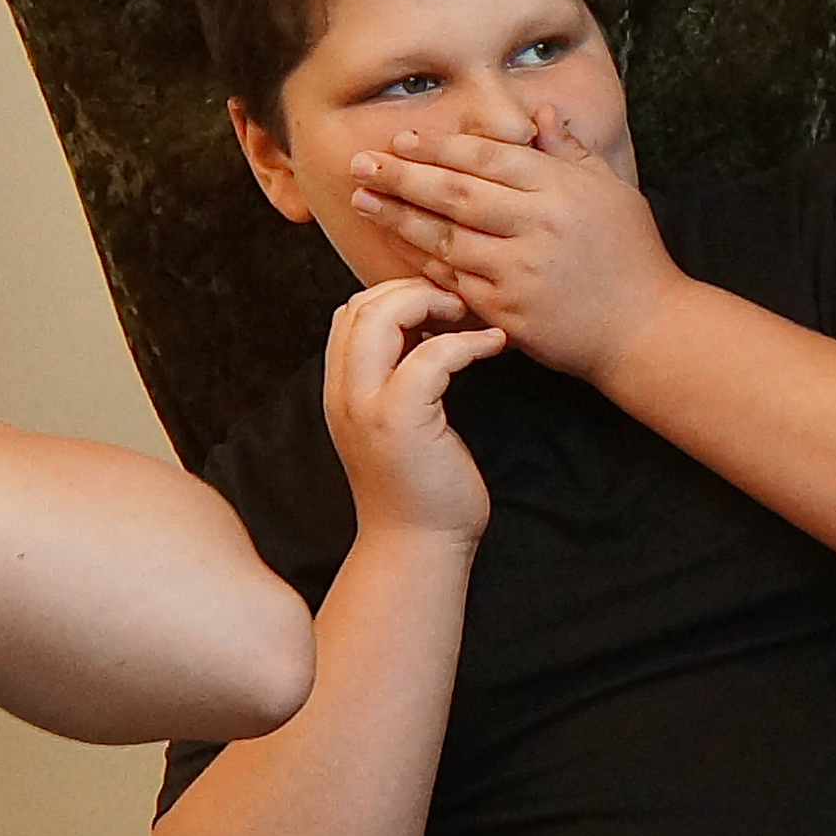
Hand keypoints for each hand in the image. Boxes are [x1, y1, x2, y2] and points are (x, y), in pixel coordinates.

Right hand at [319, 277, 503, 542]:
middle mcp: (345, 394)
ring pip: (381, 318)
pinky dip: (467, 342)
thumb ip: (396, 378)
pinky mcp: (401, 421)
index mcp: (342, 390)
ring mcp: (368, 407)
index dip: (393, 295)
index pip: (350, 312)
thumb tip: (424, 330)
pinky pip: (431, 357)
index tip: (437, 307)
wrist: (419, 545)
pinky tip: (493, 347)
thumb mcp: (398, 423)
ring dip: (431, 305)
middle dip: (411, 289)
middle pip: (361, 305)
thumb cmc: (422, 487)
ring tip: (468, 318)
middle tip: (455, 304)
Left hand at [351, 113, 679, 380]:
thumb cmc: (632, 256)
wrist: (646, 329)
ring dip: (398, 218)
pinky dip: (422, 263)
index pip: (488, 157)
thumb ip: (571, 152)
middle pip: (455, 193)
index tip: (403, 139)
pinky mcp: (508, 312)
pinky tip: (397, 247)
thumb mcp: (613, 191)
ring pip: (445, 238)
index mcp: (561, 189)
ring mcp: (519, 271)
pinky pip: (453, 281)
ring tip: (363, 200)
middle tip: (361, 163)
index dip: (440, 146)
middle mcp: (537, 226)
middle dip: (402, 175)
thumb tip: (539, 114)